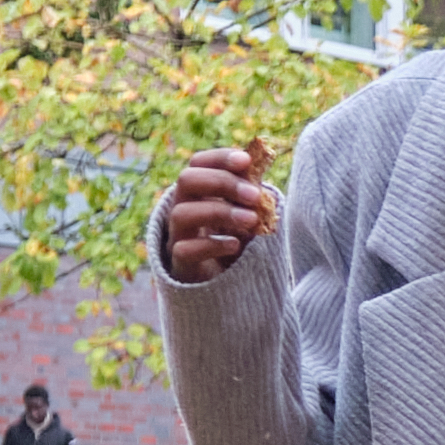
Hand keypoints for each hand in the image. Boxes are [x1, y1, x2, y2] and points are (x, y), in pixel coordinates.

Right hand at [154, 146, 276, 285]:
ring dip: (219, 212)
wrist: (222, 287)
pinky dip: (211, 245)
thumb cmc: (234, 242)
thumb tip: (267, 185)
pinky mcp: (180, 263)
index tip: (246, 161)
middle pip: (186, 180)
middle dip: (222, 183)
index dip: (219, 158)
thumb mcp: (247, 217)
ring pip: (181, 214)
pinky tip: (235, 245)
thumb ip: (252, 200)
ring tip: (251, 220)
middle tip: (254, 195)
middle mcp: (182, 208)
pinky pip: (185, 250)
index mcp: (198, 192)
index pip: (198, 163)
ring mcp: (177, 235)